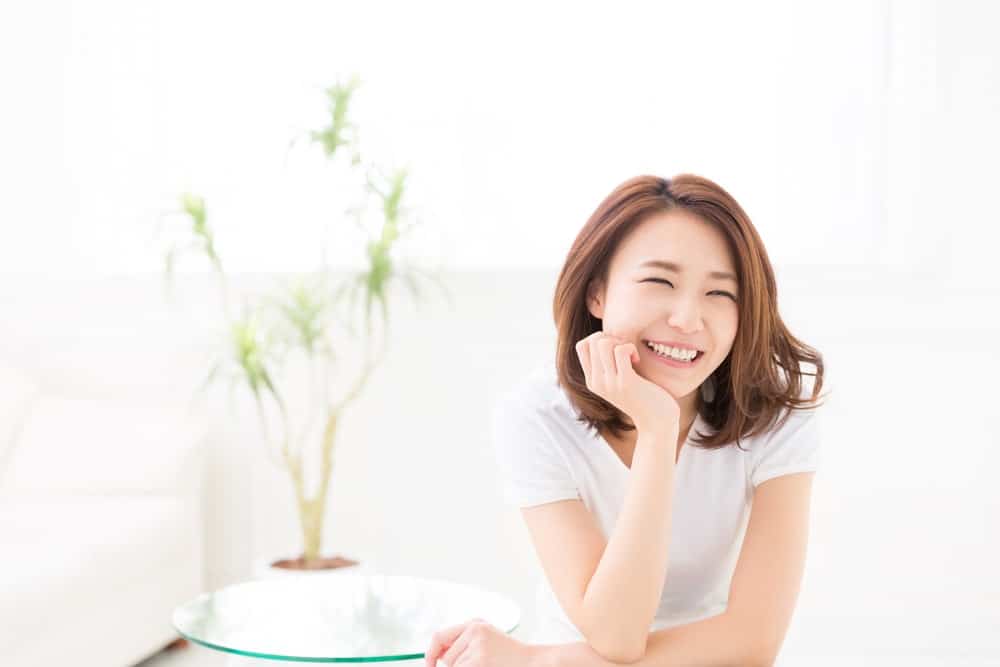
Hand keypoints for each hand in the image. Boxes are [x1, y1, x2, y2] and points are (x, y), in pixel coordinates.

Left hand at [424, 618, 544, 666]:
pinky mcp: (480, 659)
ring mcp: (477, 644)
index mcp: (474, 624)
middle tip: (479, 664)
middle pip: (446, 657)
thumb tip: (436, 657)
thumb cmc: (508, 657)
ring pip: (453, 666)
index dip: (430, 653)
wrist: (532, 661)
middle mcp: (474, 630)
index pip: (439, 636)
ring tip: (487, 665)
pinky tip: (488, 666)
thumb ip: (463, 644)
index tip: (429, 666)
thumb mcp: (485, 642)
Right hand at [575, 331, 680, 437]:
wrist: (657, 424)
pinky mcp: (626, 383)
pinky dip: (630, 348)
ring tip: (631, 356)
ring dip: (621, 342)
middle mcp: (597, 383)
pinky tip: (637, 360)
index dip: (599, 338)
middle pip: (593, 341)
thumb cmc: (643, 398)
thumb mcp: (619, 382)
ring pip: (603, 343)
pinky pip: (621, 350)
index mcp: (592, 381)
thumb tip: (607, 338)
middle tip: (626, 352)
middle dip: (612, 337)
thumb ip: (609, 365)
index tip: (615, 349)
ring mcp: (610, 383)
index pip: (581, 346)